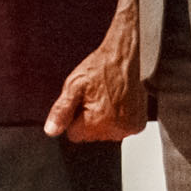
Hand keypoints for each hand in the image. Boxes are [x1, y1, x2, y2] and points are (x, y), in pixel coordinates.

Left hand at [45, 0, 146, 141]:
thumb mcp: (74, 85)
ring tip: (108, 96)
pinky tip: (119, 101)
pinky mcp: (138, 124)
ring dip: (105, 119)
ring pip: (106, 132)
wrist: (128, 56)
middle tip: (96, 96)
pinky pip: (121, 128)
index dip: (75, 118)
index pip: (75, 135)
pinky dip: (119, 118)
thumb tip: (51, 130)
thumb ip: (61, 110)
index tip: (82, 102)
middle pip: (91, 135)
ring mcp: (128, 128)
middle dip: (90, 119)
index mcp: (96, 122)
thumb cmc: (102, 67)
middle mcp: (115, 130)